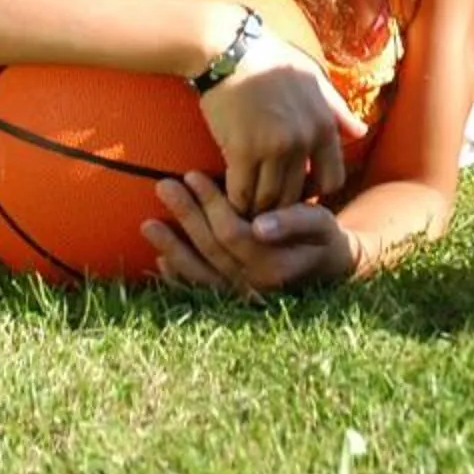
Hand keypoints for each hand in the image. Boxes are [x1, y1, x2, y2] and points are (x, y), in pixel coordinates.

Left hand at [143, 171, 356, 295]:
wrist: (327, 268)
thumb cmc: (322, 237)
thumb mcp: (321, 223)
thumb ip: (295, 222)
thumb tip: (259, 226)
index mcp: (274, 266)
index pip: (232, 232)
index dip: (210, 203)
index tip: (193, 174)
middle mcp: (253, 286)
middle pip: (210, 249)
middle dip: (185, 214)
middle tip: (163, 184)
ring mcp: (239, 296)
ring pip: (198, 274)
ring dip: (171, 248)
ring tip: (146, 223)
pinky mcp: (230, 299)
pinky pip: (199, 291)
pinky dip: (178, 277)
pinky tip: (159, 259)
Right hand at [196, 31, 364, 213]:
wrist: (230, 50)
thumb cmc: (271, 62)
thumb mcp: (314, 80)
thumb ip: (337, 111)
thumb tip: (361, 131)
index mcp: (324, 125)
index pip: (333, 180)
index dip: (315, 192)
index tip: (297, 191)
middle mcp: (303, 139)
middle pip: (297, 195)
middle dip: (283, 207)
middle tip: (269, 209)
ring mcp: (273, 146)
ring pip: (269, 199)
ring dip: (258, 209)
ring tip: (248, 208)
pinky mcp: (242, 149)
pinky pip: (242, 191)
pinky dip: (237, 200)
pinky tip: (231, 198)